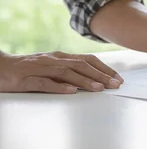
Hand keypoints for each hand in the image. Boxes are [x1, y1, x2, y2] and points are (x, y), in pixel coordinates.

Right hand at [0, 51, 122, 93]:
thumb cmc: (26, 70)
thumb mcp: (51, 67)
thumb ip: (69, 71)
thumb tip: (92, 79)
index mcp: (60, 57)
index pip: (87, 60)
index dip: (104, 68)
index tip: (118, 78)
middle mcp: (52, 60)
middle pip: (81, 66)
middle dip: (100, 75)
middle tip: (115, 85)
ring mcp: (39, 68)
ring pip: (66, 73)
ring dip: (84, 81)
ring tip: (99, 88)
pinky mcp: (26, 79)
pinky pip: (44, 83)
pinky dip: (58, 87)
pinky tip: (70, 92)